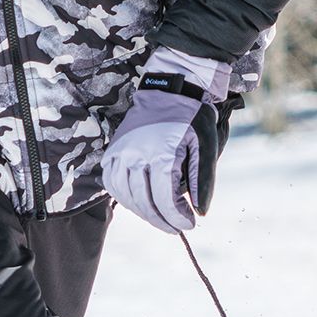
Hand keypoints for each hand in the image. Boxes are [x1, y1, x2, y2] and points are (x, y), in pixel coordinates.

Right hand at [103, 50, 230, 232]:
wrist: (171, 87)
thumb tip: (200, 212)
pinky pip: (112, 182)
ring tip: (159, 218)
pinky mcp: (113, 149)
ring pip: (125, 195)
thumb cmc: (192, 116)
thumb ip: (202, 180)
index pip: (165, 199)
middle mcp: (135, 154)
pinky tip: (138, 202)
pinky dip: (124, 197)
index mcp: (160, 154)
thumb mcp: (205, 145)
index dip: (176, 218)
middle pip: (144, 201)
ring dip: (142, 212)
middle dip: (161, 220)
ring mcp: (121, 152)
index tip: (189, 225)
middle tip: (175, 228)